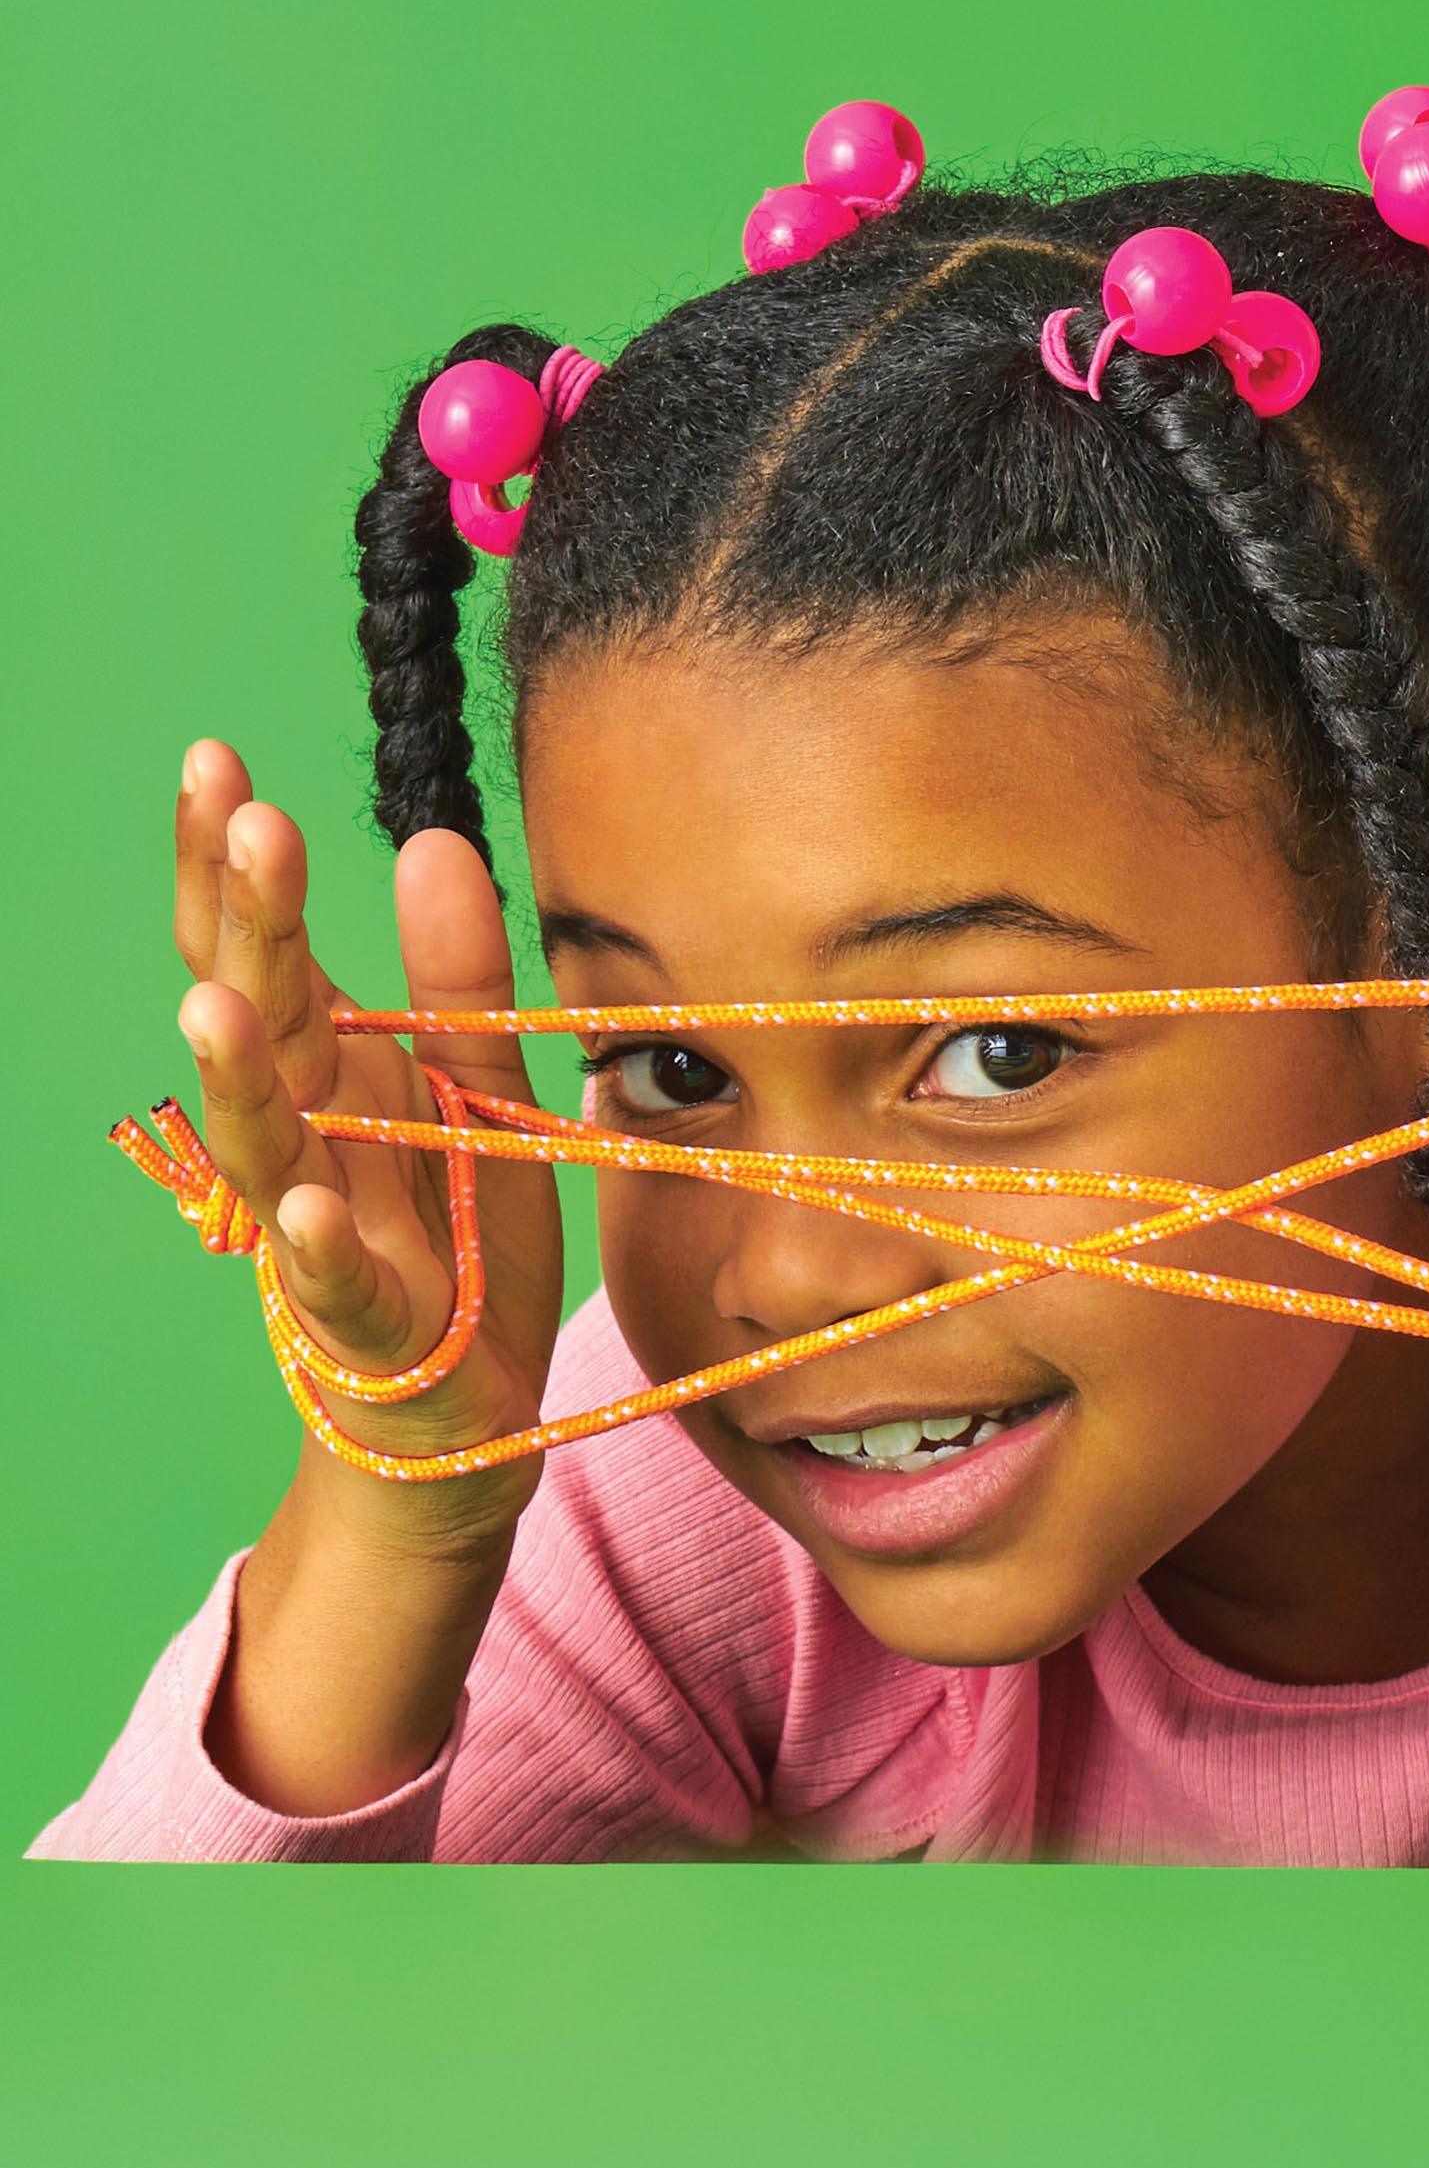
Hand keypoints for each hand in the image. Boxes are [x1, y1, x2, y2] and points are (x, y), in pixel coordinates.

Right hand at [172, 741, 564, 1557]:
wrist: (463, 1406)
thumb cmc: (454, 1231)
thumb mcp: (475, 1084)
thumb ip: (456, 976)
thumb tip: (430, 839)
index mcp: (327, 1073)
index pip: (266, 950)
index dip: (228, 864)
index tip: (215, 761)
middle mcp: (304, 1140)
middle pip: (258, 1018)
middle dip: (244, 921)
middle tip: (239, 818)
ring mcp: (321, 1233)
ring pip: (264, 1145)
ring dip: (236, 1073)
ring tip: (217, 1000)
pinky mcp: (370, 1324)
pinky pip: (336, 1283)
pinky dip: (315, 1247)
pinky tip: (305, 1207)